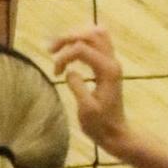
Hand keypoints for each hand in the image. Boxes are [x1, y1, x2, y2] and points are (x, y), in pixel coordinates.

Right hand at [51, 26, 129, 153]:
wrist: (116, 134)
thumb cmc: (100, 125)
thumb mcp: (86, 109)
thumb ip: (78, 86)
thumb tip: (70, 70)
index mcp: (108, 70)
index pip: (82, 49)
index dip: (64, 56)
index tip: (55, 73)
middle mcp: (112, 61)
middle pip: (90, 33)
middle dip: (68, 38)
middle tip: (52, 50)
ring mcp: (112, 61)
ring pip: (95, 33)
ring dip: (76, 36)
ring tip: (60, 47)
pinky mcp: (108, 64)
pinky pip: (98, 41)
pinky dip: (82, 41)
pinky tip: (71, 52)